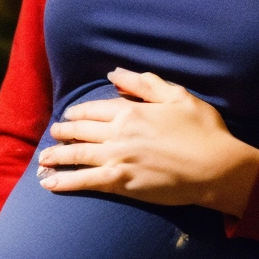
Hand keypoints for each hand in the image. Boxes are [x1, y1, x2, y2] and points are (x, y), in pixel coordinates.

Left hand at [37, 69, 258, 215]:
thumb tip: (114, 74)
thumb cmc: (203, 130)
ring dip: (56, 156)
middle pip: (80, 131)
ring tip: (43, 159)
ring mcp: (117, 158)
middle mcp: (118, 133)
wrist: (216, 167)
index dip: (78, 113)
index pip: (93, 109)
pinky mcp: (120, 182)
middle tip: (53, 135)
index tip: (69, 116)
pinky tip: (48, 184)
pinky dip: (64, 182)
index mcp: (131, 111)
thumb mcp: (178, 96)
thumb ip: (144, 83)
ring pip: (76, 155)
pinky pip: (84, 181)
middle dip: (63, 132)